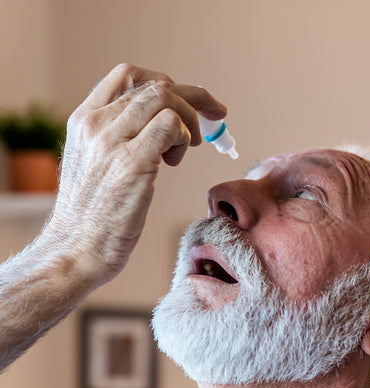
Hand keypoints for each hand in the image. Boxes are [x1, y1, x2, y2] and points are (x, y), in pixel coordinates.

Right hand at [45, 63, 226, 285]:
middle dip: (194, 98)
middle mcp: (95, 123)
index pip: (128, 76)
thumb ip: (118, 138)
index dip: (166, 82)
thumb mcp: (95, 164)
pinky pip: (171, 125)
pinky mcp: (131, 162)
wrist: (76, 249)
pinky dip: (184, 137)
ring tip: (186, 149)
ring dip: (190, 120)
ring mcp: (111, 141)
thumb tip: (161, 126)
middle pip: (156, 85)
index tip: (188, 100)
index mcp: (84, 120)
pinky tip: (175, 161)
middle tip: (213, 118)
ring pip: (166, 99)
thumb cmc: (92, 214)